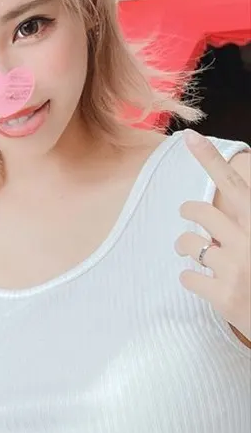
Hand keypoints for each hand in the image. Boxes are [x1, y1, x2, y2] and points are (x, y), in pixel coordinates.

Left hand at [175, 132, 249, 335]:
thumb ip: (246, 219)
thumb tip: (233, 201)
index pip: (235, 184)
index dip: (210, 159)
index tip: (188, 136)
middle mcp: (250, 240)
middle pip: (198, 211)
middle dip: (190, 213)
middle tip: (193, 219)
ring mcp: (236, 269)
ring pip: (186, 243)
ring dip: (187, 247)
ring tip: (202, 255)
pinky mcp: (224, 296)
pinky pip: (186, 277)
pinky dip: (192, 280)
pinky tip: (207, 285)